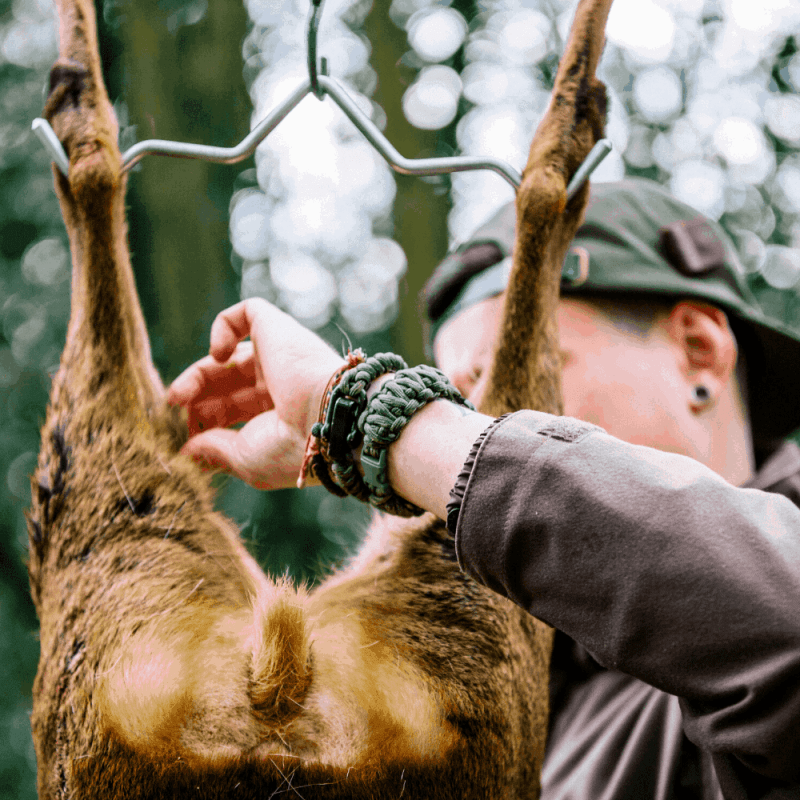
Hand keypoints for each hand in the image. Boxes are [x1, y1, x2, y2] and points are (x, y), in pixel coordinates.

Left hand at [167, 299, 344, 489]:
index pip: (233, 412)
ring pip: (227, 357)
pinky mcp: (277, 328)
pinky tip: (217, 356)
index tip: (185, 442)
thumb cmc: (294, 447)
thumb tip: (187, 451)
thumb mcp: (246, 459)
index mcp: (280, 417)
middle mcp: (281, 385)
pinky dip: (221, 328)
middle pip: (225, 386)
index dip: (205, 423)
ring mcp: (279, 355)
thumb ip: (214, 451)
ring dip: (196, 376)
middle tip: (175, 416)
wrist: (330, 418)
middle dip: (197, 402)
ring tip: (179, 396)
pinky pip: (245, 313)